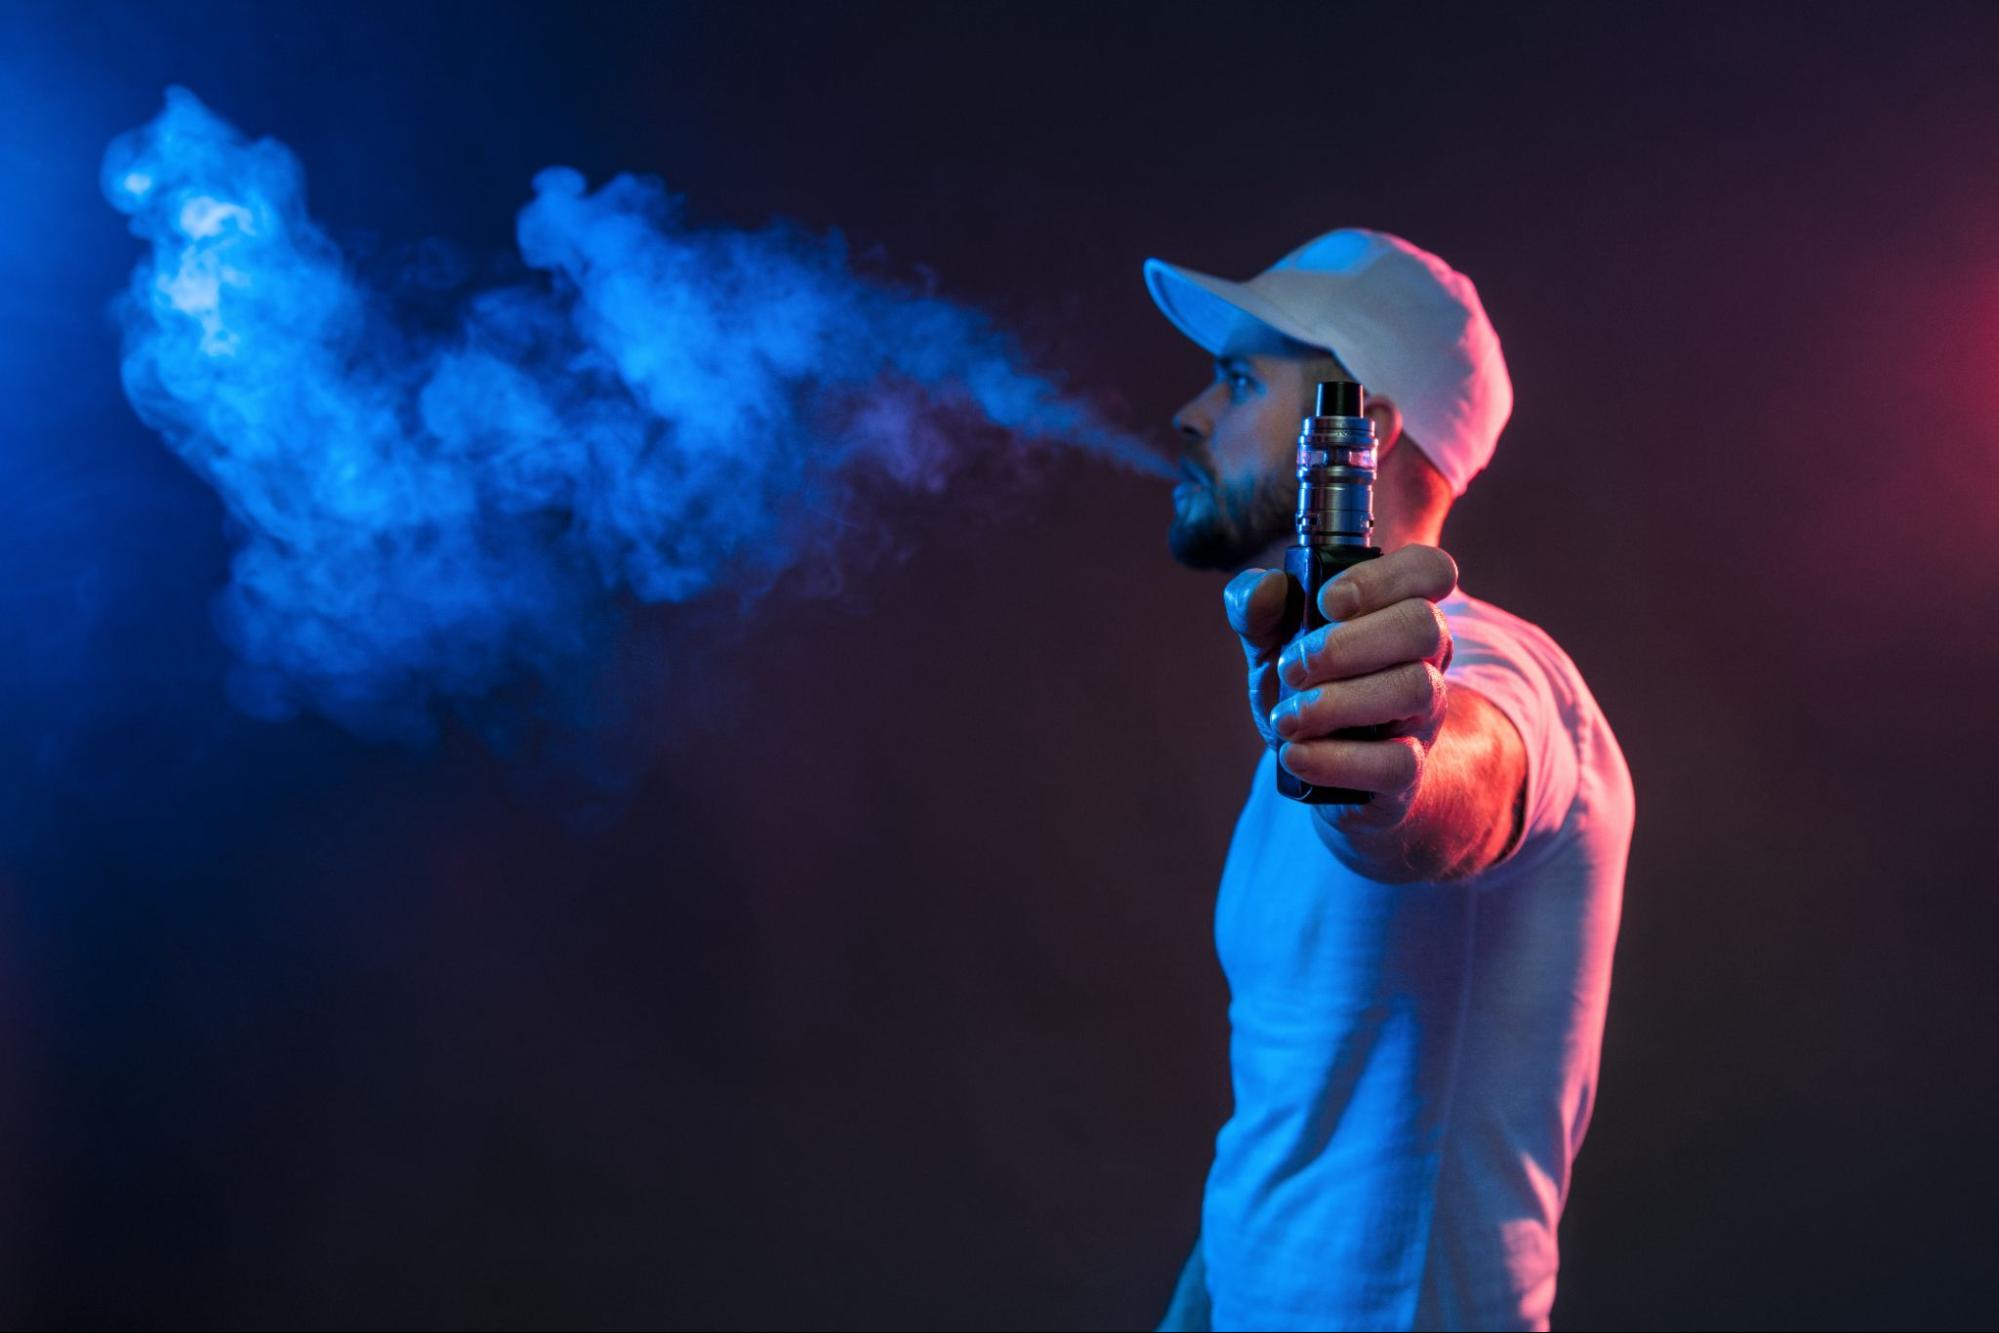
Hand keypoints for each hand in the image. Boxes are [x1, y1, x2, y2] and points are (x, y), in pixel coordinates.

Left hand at [1223, 544, 1458, 819]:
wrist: (1312, 762)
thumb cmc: (1302, 683)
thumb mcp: (1269, 638)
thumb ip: (1257, 605)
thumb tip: (1268, 586)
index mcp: (1397, 610)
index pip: (1430, 570)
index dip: (1385, 577)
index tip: (1327, 601)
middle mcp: (1424, 658)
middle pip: (1423, 626)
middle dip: (1347, 643)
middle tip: (1291, 665)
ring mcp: (1422, 716)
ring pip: (1414, 690)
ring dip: (1338, 701)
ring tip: (1286, 717)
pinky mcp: (1406, 771)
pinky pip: (1396, 763)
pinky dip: (1336, 760)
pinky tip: (1294, 754)